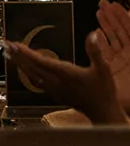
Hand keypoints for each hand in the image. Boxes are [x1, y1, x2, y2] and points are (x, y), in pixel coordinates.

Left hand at [3, 32, 124, 122]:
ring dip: (22, 64)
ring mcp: (54, 89)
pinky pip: (38, 82)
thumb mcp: (103, 69)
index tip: (15, 45)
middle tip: (7, 46)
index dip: (27, 53)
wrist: (101, 111)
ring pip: (33, 75)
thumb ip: (96, 51)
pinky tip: (28, 71)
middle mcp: (56, 82)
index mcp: (66, 74)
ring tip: (12, 55)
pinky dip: (30, 73)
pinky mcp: (55, 94)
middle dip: (19, 56)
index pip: (41, 62)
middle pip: (32, 68)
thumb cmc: (103, 91)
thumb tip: (93, 34)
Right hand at [95, 0, 129, 112]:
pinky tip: (94, 34)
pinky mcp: (110, 68)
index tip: (114, 4)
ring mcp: (120, 58)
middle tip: (102, 3)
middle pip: (118, 29)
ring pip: (110, 37)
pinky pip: (103, 51)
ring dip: (104, 25)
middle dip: (111, 16)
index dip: (122, 15)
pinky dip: (99, 42)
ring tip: (98, 12)